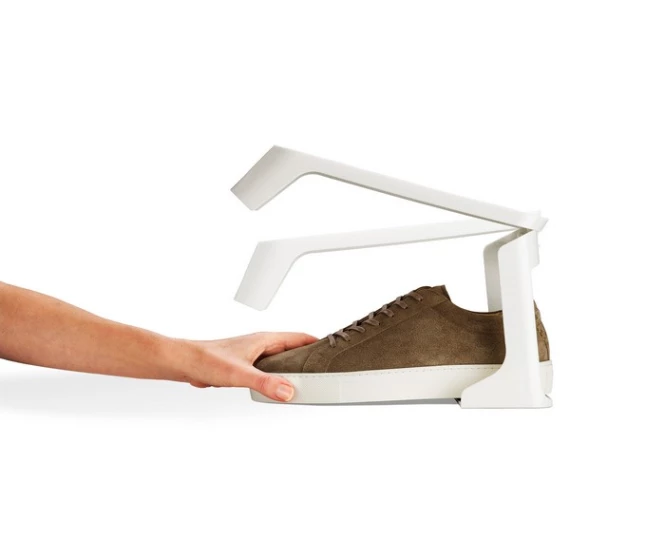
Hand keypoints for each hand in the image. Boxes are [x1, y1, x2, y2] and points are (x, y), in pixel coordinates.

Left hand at [184, 332, 316, 400]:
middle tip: (325, 370)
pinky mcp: (246, 365)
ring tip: (308, 381)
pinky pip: (270, 369)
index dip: (318, 343)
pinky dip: (280, 376)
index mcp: (265, 339)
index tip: (333, 351)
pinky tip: (279, 388)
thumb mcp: (239, 374)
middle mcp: (262, 344)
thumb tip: (289, 391)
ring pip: (282, 359)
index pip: (300, 337)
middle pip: (294, 348)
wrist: (183, 362)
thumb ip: (264, 383)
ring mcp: (254, 354)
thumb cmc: (206, 360)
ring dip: (295, 368)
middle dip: (310, 357)